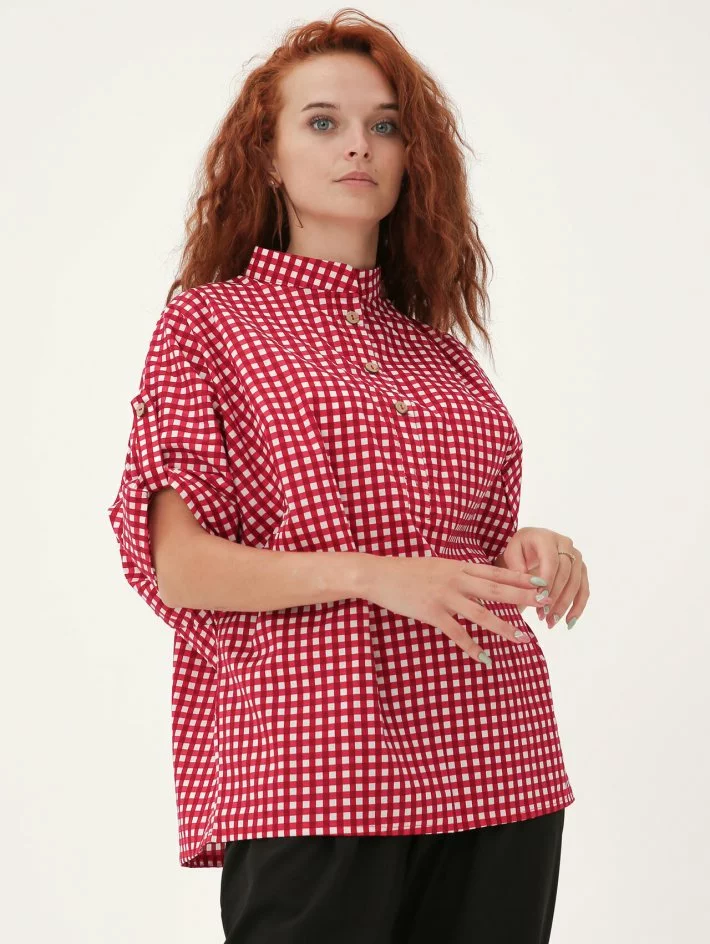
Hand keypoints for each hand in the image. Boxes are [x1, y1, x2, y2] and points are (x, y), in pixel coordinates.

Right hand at [362, 556, 550, 667]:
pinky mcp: (431, 612)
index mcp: (459, 566)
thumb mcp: (437, 566)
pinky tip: (485, 658)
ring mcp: (444, 596)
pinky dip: (472, 647)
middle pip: (496, 589)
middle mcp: (456, 579)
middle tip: (546, 602)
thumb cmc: (407, 571)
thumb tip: (478, 581)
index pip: (496, 571)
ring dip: (504, 626)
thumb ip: (458, 573)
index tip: (542, 581)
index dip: (520, 576)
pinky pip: (457, 632)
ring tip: (523, 638)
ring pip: (481, 613)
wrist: (379, 574)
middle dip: (523, 596)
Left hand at [494, 527, 588, 628]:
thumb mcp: (512, 555)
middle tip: (543, 614)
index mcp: (546, 538)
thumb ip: (518, 569)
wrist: (528, 547)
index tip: (540, 598)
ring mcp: (576, 556)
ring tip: (551, 621)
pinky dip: (578, 607)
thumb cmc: (518, 551)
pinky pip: (584, 589)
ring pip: (576, 583)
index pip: (551, 560)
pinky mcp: (581, 569)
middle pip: (566, 573)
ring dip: (564, 605)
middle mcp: (565, 544)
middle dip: (555, 596)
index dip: (548, 580)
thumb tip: (531, 589)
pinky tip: (569, 622)